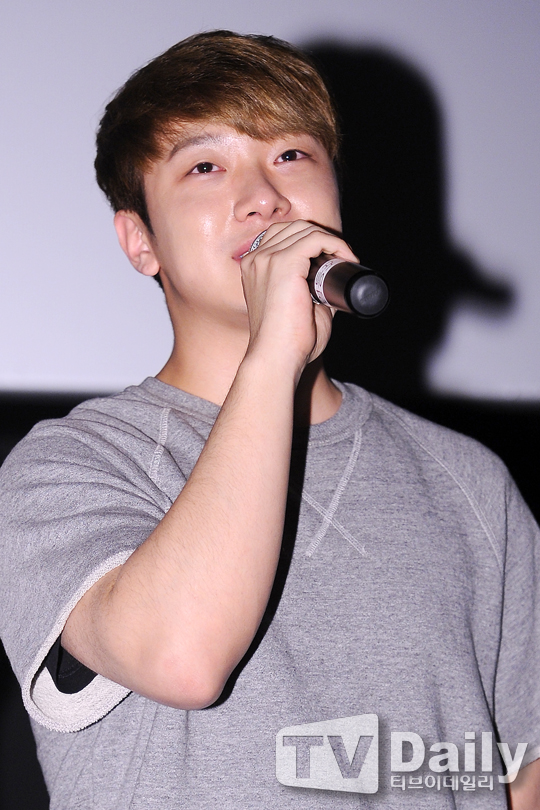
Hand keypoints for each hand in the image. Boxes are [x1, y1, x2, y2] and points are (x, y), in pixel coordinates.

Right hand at [240, 221, 358, 378]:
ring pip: (304, 229)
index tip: (332, 259)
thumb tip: (333, 288)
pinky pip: (315, 238)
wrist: (276, 358)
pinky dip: (335, 243)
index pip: (281, 237)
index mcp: (253, 269)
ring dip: (329, 239)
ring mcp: (267, 259)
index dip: (309, 241)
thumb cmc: (286, 344)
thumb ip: (310, 294)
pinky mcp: (283, 263)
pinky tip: (347, 256)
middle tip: (342, 257)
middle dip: (320, 236)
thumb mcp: (296, 309)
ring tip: (346, 257)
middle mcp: (255, 259)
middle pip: (292, 228)